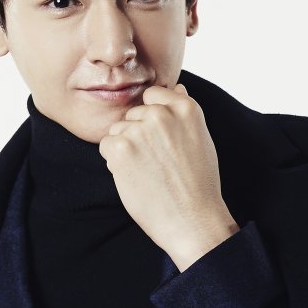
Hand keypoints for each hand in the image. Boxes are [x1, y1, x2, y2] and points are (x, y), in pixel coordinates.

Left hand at [99, 83, 239, 270]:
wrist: (192, 220)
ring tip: (148, 172)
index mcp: (185, 107)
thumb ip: (184, 112)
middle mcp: (162, 114)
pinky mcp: (120, 148)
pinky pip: (106, 146)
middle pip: (133, 114)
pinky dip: (114, 162)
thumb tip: (176, 87)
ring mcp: (140, 130)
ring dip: (125, 149)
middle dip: (138, 135)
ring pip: (118, 130)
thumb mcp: (201, 139)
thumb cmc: (199, 184)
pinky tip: (135, 177)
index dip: (153, 119)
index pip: (153, 96)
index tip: (162, 142)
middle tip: (157, 163)